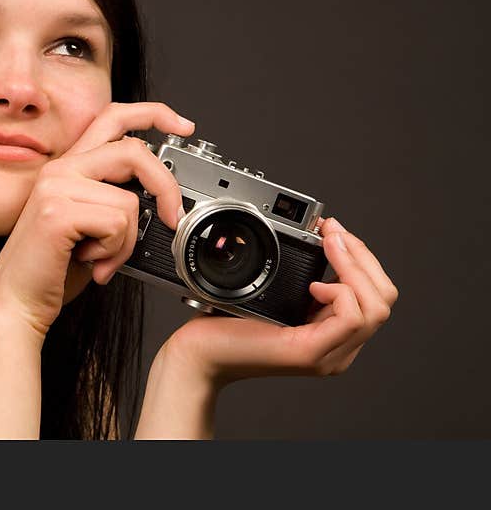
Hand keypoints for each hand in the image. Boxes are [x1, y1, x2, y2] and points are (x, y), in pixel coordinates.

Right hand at [0, 102, 194, 335]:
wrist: (16, 302)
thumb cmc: (53, 270)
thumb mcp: (90, 226)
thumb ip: (115, 201)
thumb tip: (159, 199)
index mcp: (69, 166)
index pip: (113, 117)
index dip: (154, 113)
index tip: (183, 125)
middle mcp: (61, 169)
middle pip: (133, 151)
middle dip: (164, 187)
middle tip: (172, 218)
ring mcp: (56, 187)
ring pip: (129, 202)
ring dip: (126, 241)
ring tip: (102, 258)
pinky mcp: (58, 212)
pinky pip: (117, 224)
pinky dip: (115, 252)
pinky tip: (91, 262)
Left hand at [158, 216, 398, 387]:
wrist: (199, 352)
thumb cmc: (227, 322)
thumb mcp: (273, 293)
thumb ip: (303, 276)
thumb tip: (323, 236)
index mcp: (332, 334)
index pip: (376, 294)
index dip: (361, 256)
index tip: (334, 230)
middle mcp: (339, 348)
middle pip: (384, 298)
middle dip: (363, 256)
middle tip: (334, 232)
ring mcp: (328, 354)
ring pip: (376, 307)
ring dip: (355, 268)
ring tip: (329, 249)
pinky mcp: (311, 353)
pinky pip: (352, 318)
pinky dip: (341, 292)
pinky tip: (316, 284)